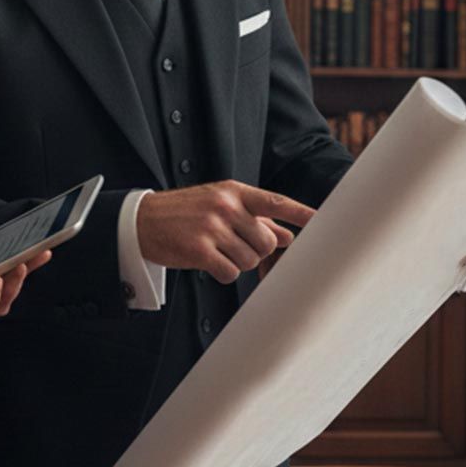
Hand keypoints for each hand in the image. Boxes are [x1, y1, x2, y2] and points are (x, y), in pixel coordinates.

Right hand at [137, 181, 314, 283]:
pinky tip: (209, 263)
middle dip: (256, 251)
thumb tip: (289, 234)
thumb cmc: (185, 213)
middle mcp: (225, 206)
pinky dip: (223, 273)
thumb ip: (255, 218)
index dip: (301, 213)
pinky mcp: (198, 249)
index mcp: (233, 192)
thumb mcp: (219, 206)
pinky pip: (230, 273)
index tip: (324, 221)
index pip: (275, 202)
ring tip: (217, 252)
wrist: (142, 221)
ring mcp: (212, 227)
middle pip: (267, 242)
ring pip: (249, 259)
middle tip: (235, 247)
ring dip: (237, 262)